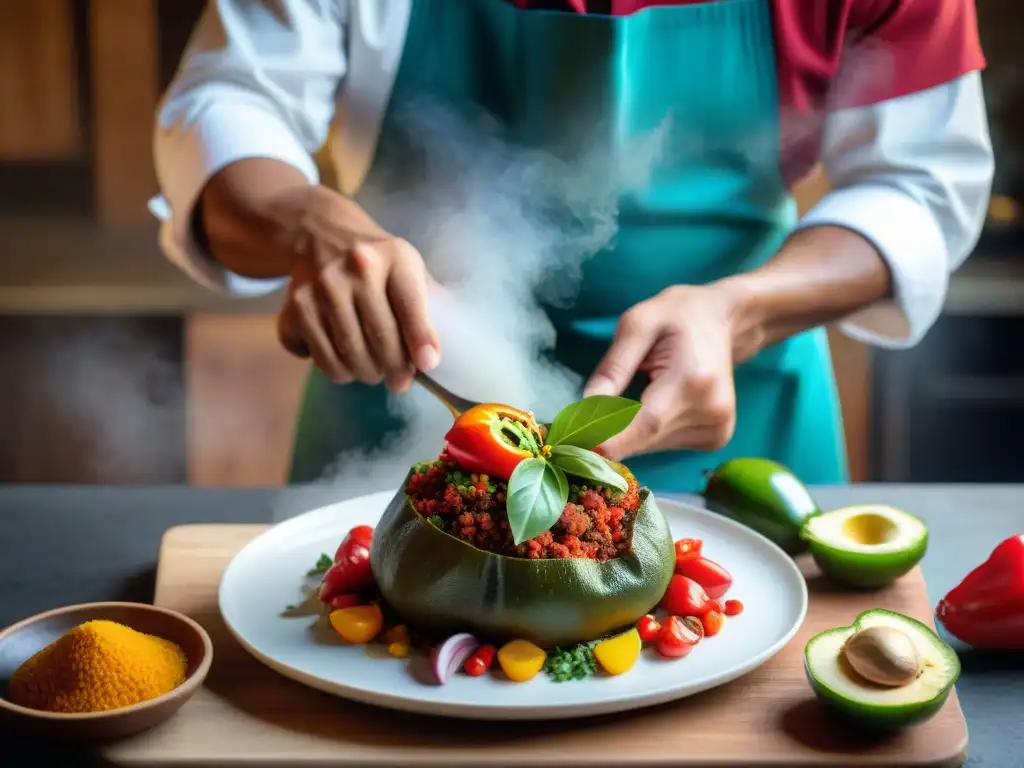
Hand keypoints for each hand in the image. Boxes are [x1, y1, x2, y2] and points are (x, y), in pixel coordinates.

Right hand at [276, 187, 440, 392]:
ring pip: (350, 355)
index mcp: (395, 256)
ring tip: (373, 371)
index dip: (420, 338)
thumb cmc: (378, 264)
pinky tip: (344, 361)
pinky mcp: (296, 306)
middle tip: (399, 380)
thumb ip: (422, 308)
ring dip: (366, 373)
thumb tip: (428, 360)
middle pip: (381, 337)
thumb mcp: (407, 269)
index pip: (410, 304)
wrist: (322, 236)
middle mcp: (356, 267)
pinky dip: (337, 370)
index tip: (427, 365)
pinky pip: (322, 358)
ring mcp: (323, 286)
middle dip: (394, 369)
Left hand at [583, 284, 750, 460]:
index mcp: (693, 378)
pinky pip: (666, 444)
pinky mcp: (717, 437)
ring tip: (635, 393)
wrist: (721, 319)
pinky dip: (648, 432)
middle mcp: (712, 409)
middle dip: (610, 435)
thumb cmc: (676, 316)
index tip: (579, 449)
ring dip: (630, 432)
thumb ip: (613, 368)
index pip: (648, 422)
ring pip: (653, 445)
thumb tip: (586, 410)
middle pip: (647, 438)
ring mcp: (718, 427)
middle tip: (581, 424)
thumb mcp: (636, 325)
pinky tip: (656, 402)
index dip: (612, 440)